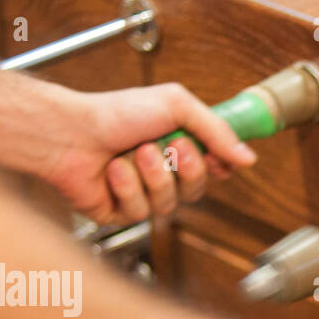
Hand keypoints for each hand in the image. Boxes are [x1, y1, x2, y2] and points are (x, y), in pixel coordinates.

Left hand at [46, 83, 257, 224]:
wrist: (70, 132)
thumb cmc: (115, 113)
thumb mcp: (176, 105)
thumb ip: (217, 131)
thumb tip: (249, 158)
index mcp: (178, 145)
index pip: (216, 168)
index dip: (219, 167)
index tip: (219, 160)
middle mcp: (162, 171)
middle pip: (197, 190)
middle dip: (185, 168)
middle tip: (170, 145)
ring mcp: (142, 194)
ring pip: (169, 203)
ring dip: (153, 175)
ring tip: (132, 154)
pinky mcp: (122, 213)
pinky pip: (140, 213)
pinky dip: (127, 188)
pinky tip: (112, 171)